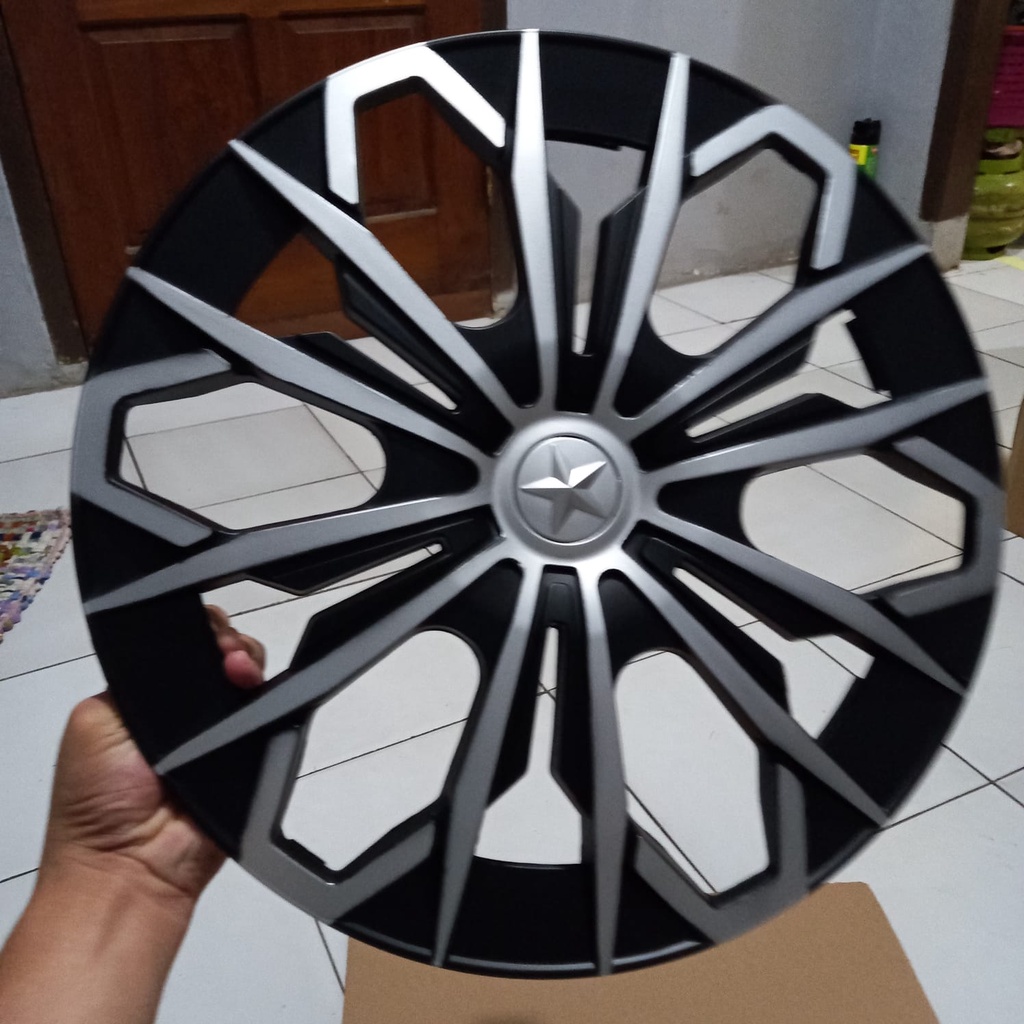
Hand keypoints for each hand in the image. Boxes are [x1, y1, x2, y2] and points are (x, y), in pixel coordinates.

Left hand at [40, 607, 265, 904]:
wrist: (132, 866)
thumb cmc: (98, 798)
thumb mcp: (96, 721)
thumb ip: (136, 682)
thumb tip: (181, 650)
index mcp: (148, 697)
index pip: (184, 646)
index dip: (200, 632)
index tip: (208, 634)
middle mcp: (189, 710)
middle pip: (221, 656)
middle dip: (229, 642)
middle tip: (228, 655)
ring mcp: (225, 732)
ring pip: (250, 680)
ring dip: (251, 663)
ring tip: (242, 671)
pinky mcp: (253, 756)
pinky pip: (271, 717)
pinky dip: (273, 697)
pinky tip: (258, 686)